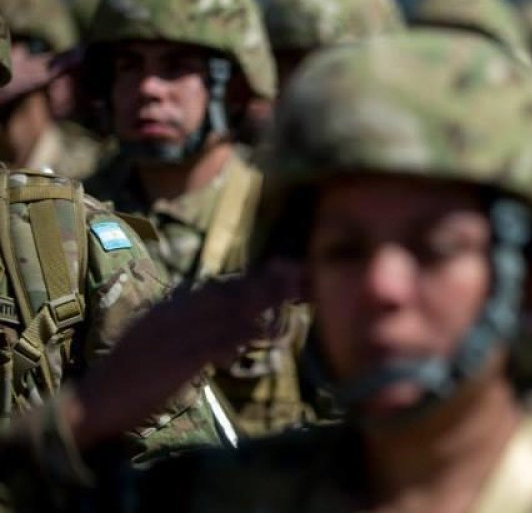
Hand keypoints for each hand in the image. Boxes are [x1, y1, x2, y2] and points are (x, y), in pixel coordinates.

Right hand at [69, 260, 303, 449]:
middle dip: (265, 285)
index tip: (283, 270)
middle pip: (228, 294)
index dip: (252, 278)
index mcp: (169, 309)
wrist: (96, 398)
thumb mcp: (158, 339)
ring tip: (292, 296)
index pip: (217, 287)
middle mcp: (173, 315)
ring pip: (225, 314)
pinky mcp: (176, 362)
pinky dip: (239, 336)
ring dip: (261, 304)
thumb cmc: (130, 374)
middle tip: (299, 276)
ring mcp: (175, 337)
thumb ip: (187, 325)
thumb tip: (223, 324)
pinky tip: (261, 332)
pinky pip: (212, 344)